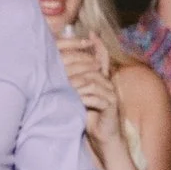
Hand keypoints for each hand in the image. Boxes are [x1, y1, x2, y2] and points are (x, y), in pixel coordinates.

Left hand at [60, 30, 120, 147]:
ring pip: (93, 82)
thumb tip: (59, 69)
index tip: (91, 33)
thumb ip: (74, 83)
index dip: (98, 45)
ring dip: (77, 84)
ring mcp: (111, 94)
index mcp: (101, 79)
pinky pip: (98, 97)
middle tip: (62, 66)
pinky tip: (75, 100)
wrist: (102, 136)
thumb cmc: (88, 116)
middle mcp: (108, 84)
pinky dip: (85, 98)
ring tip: (65, 87)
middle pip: (94, 68)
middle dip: (78, 66)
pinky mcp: (112, 105)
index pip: (102, 58)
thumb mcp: (79, 96)